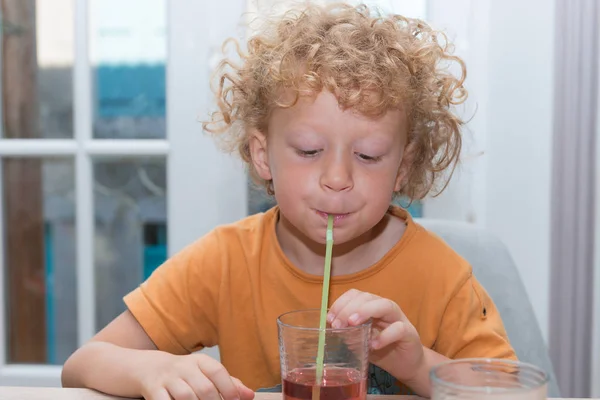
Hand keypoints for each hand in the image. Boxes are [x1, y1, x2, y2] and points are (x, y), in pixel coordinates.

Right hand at [138, 352, 254, 399]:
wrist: (149, 368)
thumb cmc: (185, 374)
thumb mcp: (205, 372)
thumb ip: (228, 383)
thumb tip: (249, 395)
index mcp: (200, 361)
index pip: (217, 371)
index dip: (228, 388)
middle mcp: (184, 367)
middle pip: (204, 387)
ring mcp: (167, 378)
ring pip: (185, 396)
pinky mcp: (153, 390)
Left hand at [327, 289, 424, 386]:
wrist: (405, 364)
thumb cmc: (380, 349)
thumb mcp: (360, 341)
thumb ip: (348, 333)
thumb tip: (331, 329)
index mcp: (371, 306)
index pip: (355, 295)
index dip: (341, 303)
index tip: (330, 319)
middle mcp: (385, 308)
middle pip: (367, 297)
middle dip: (349, 308)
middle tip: (338, 324)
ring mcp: (398, 318)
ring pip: (385, 305)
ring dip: (366, 311)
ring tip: (352, 323)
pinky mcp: (409, 332)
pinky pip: (398, 329)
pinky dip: (384, 336)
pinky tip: (373, 345)